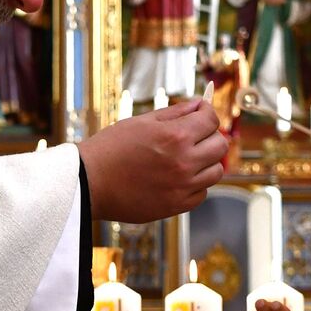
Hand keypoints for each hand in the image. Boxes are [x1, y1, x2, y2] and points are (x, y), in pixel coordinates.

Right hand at [77, 99, 226, 222]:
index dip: (208, 113)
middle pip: (220, 146)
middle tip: (195, 135)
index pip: (211, 120)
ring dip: (206, 162)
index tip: (201, 114)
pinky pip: (202, 193)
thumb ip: (176, 113)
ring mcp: (182, 186)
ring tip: (187, 158)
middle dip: (210, 136)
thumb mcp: (142, 122)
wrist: (90, 182)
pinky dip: (196, 184)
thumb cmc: (111, 148)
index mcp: (176, 136)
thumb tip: (200, 104)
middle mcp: (184, 162)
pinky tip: (178, 177)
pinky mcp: (176, 206)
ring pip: (216, 172)